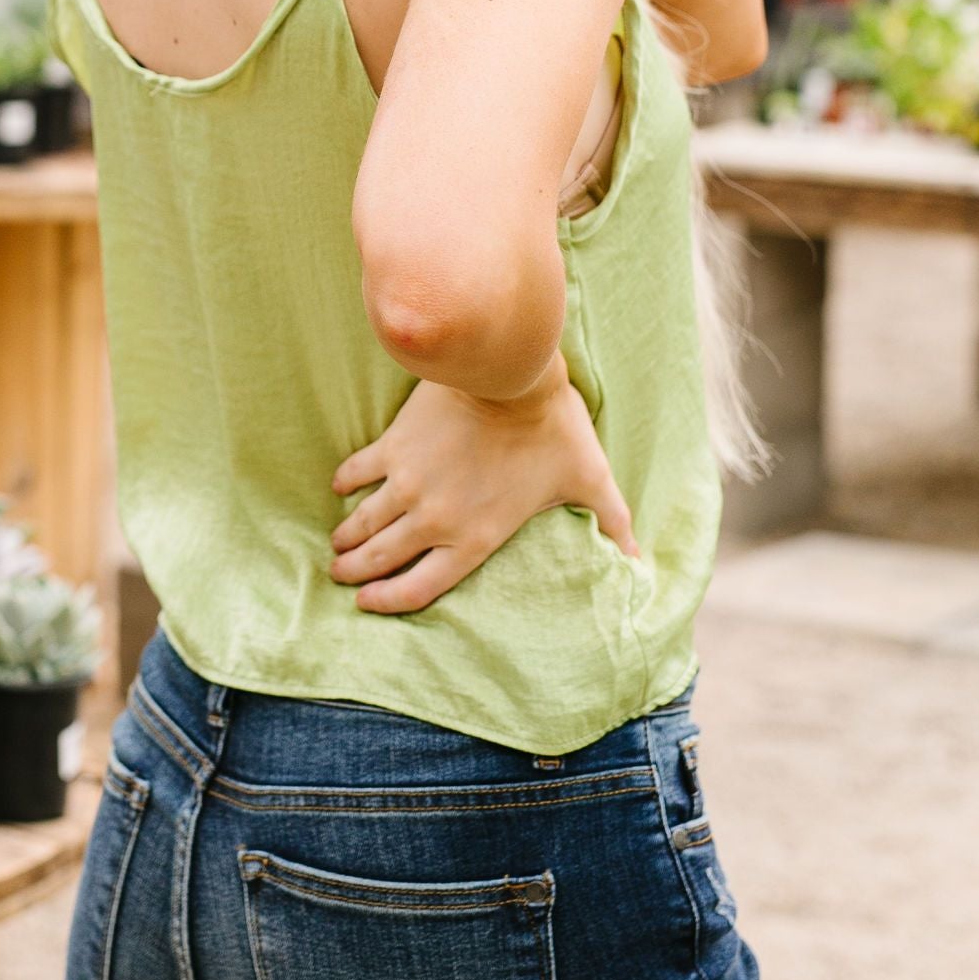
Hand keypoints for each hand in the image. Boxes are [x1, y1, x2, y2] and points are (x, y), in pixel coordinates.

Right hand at [328, 363, 636, 615]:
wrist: (510, 374)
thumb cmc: (553, 429)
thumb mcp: (590, 480)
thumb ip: (613, 524)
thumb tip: (642, 562)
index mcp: (473, 538)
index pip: (420, 588)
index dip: (389, 602)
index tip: (367, 605)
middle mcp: (433, 519)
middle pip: (381, 559)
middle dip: (355, 573)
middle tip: (339, 575)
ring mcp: (408, 483)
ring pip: (363, 521)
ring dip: (347, 538)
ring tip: (336, 546)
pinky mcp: (394, 446)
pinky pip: (359, 471)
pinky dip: (346, 482)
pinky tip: (340, 486)